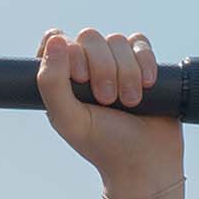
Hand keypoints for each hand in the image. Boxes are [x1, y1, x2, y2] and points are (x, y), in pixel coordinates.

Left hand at [35, 27, 182, 198]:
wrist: (147, 161)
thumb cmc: (103, 145)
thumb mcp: (69, 119)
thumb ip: (52, 83)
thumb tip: (54, 40)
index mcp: (61, 80)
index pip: (56, 40)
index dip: (69, 52)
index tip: (80, 79)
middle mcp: (86, 68)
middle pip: (89, 37)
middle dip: (102, 68)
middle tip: (107, 100)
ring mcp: (114, 64)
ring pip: (116, 40)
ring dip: (126, 72)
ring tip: (129, 102)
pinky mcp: (141, 64)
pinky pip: (140, 43)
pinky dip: (145, 62)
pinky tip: (147, 85)